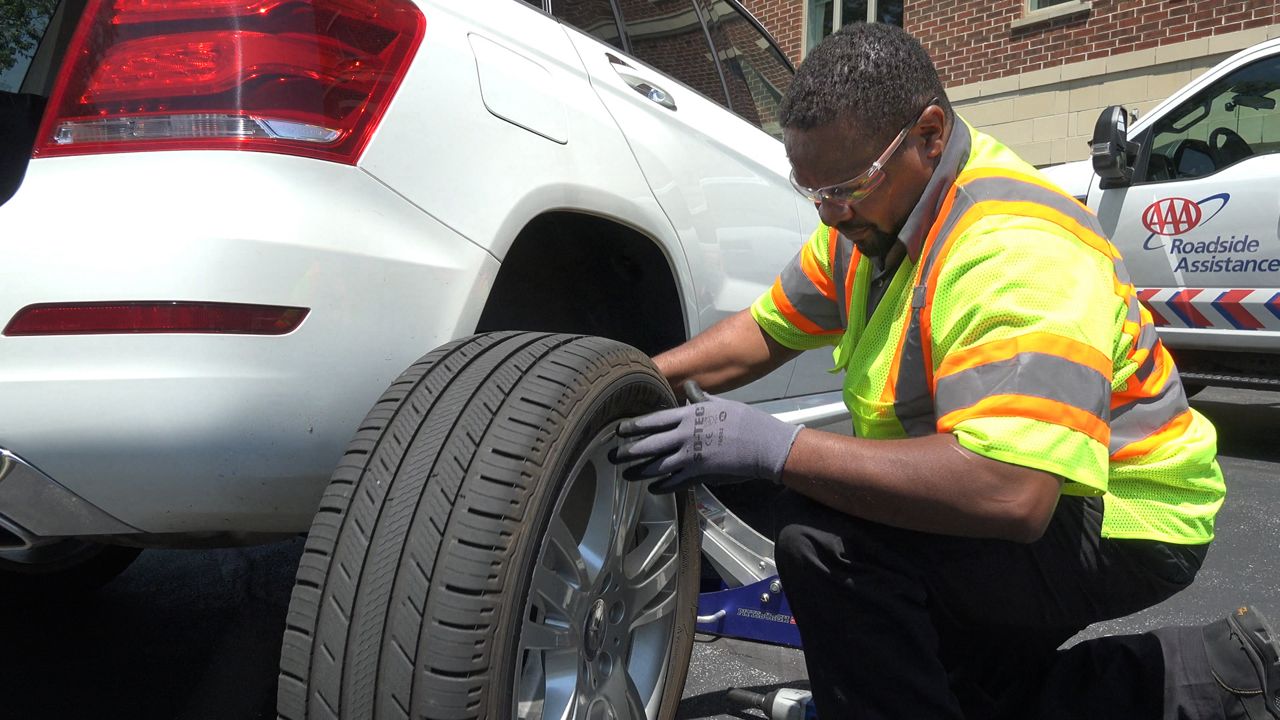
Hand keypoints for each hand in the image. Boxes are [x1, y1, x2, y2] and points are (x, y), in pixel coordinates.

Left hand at [612, 381, 801, 493]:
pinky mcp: (700, 475)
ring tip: (626, 474)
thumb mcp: (721, 403)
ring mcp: (691, 458)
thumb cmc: (744, 420)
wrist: (763, 445)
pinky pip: (675, 482)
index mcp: (689, 417)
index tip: (619, 430)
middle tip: (612, 455)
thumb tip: (689, 386)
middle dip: (628, 451)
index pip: (654, 421)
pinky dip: (661, 486)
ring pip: (657, 466)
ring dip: (639, 471)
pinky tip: (652, 488)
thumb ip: (700, 398)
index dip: (634, 426)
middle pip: (649, 445)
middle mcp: (685, 437)